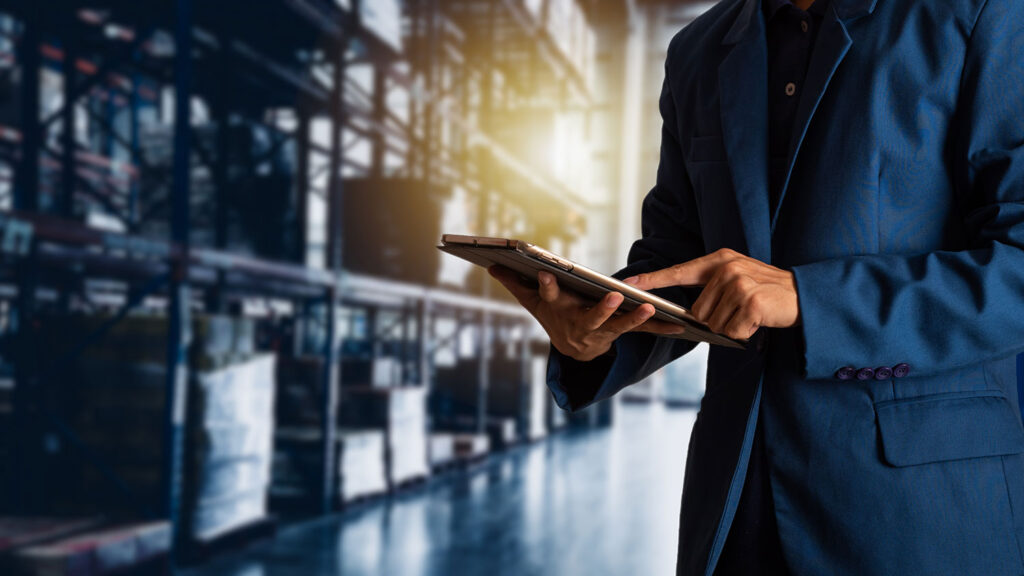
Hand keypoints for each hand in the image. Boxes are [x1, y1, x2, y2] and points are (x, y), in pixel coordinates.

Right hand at [489, 266, 686, 361]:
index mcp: (559, 311)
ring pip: (619, 327)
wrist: (573, 351)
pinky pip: (641, 332)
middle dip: (601, 309)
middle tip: (613, 296)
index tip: (546, 275)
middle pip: (591, 318)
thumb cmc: (555, 317)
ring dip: (634, 318)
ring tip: (649, 307)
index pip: (550, 298)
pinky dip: (660, 328)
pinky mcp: (620, 335)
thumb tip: (492, 265)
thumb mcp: (534, 303)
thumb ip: (516, 284)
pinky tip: (679, 325)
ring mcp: (603, 332)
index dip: (548, 288)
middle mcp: (581, 324)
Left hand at [624, 248, 799, 339]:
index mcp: (720, 260)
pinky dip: (744, 333)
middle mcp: (726, 268)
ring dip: (731, 327)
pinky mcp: (750, 302)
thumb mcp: (738, 279)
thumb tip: (690, 312)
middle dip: (716, 320)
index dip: (653, 279)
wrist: (804, 295)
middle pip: (698, 311)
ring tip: (750, 314)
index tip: (630, 283)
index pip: (679, 271)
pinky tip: (757, 321)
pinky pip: (731, 331)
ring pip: (713, 324)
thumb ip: (712, 288)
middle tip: (740, 311)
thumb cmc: (766, 292)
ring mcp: (739, 284)